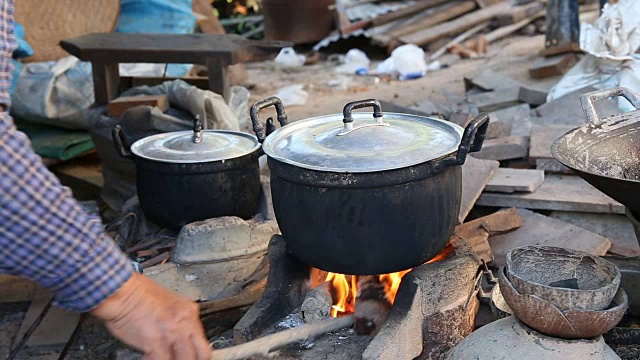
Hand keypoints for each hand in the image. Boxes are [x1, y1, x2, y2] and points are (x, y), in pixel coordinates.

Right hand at [91, 273, 210, 359]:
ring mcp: (172, 332)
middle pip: (201, 354)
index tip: (189, 356)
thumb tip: (182, 336)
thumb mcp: (169, 303)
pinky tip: (147, 357)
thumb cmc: (138, 294)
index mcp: (190, 311)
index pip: (204, 341)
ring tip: (162, 357)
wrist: (121, 290)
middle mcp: (185, 322)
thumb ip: (179, 320)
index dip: (196, 353)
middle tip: (178, 359)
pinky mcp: (156, 341)